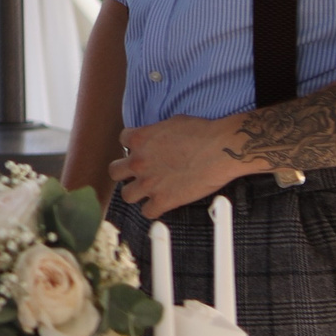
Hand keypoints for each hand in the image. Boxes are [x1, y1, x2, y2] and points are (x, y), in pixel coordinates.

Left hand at [110, 114, 254, 217]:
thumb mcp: (171, 123)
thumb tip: (157, 138)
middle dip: (125, 172)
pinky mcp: (163, 200)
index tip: (144, 150)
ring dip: (136, 193)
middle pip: (115, 172)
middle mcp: (138, 161)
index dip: (134, 145)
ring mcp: (149, 183)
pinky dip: (154, 209)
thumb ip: (156, 133)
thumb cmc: (202, 132)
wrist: (220, 149)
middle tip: (139, 173)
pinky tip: (162, 204)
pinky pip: (147, 212)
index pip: (123, 141)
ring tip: (148, 191)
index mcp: (139, 139)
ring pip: (126, 195)